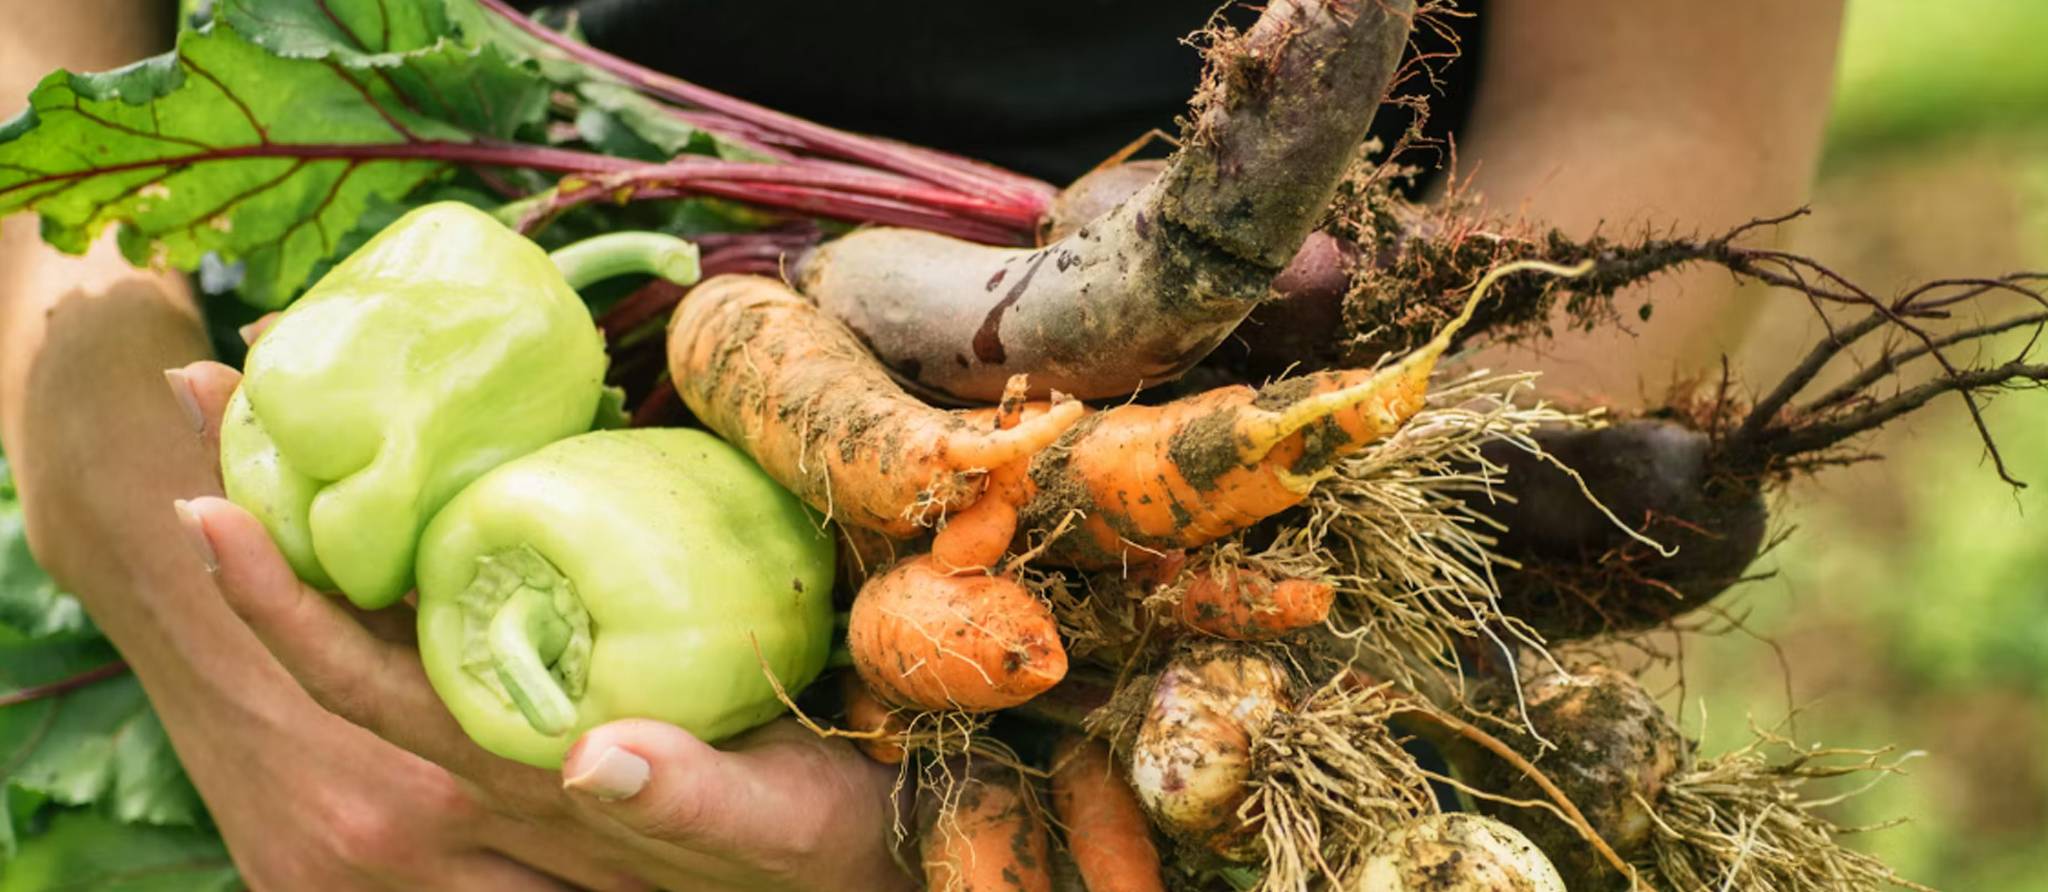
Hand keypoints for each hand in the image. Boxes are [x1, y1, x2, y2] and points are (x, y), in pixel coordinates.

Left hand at [171, 361, 912, 891]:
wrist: (854, 850)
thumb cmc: (813, 846)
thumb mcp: (766, 828)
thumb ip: (685, 800)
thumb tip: (591, 759)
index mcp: (513, 763)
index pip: (363, 682)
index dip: (279, 602)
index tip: (203, 504)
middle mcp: (493, 718)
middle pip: (344, 611)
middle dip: (268, 498)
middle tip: (208, 379)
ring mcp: (527, 682)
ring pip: (391, 584)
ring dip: (324, 485)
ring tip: (280, 379)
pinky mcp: (576, 649)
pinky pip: (463, 571)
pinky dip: (416, 494)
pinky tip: (414, 427)